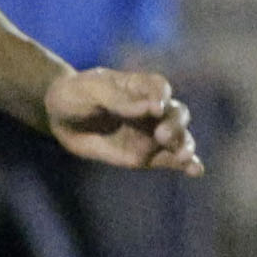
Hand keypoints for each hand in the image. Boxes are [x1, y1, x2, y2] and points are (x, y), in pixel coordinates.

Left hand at [44, 67, 203, 175]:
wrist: (59, 116)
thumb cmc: (76, 95)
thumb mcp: (92, 92)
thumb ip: (121, 100)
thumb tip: (153, 107)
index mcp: (141, 85)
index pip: (160, 90)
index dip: (161, 98)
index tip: (155, 108)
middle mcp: (153, 108)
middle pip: (176, 114)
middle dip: (175, 125)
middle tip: (162, 135)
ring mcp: (151, 132)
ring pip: (178, 137)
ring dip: (184, 145)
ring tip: (184, 157)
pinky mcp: (146, 155)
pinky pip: (168, 160)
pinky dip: (184, 165)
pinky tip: (196, 170)